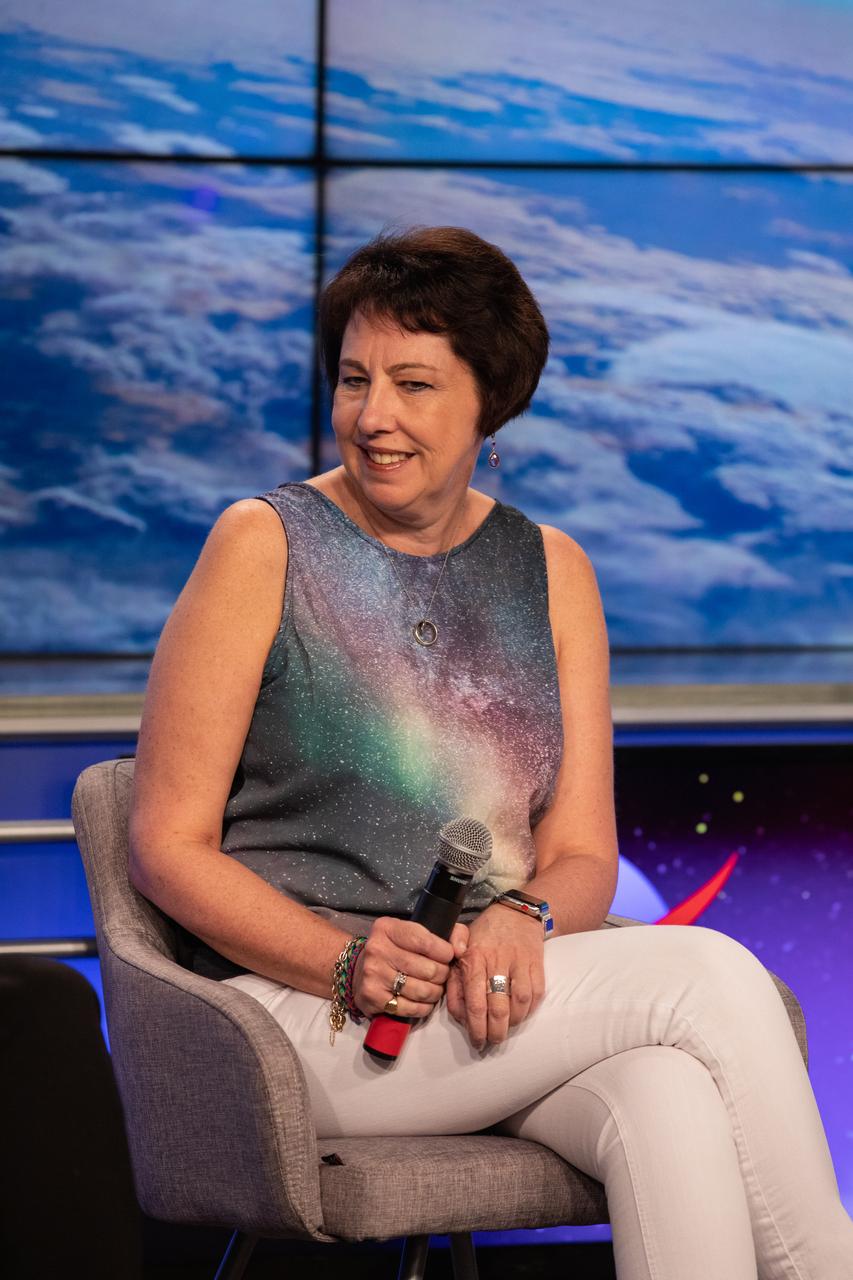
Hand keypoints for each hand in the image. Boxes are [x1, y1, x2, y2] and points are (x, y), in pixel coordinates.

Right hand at [352, 917, 469, 1017]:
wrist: (359, 969)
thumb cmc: (395, 949)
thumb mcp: (414, 930)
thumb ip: (448, 931)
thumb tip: (460, 949)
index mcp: (387, 928)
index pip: (425, 941)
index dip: (444, 951)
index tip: (448, 955)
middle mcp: (377, 949)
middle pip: (428, 969)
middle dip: (442, 974)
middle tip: (440, 974)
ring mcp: (373, 974)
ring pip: (422, 990)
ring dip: (435, 992)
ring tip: (434, 988)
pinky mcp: (372, 997)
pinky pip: (411, 1008)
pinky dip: (424, 1007)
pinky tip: (423, 1001)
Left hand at [445, 905, 544, 1048]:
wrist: (516, 913)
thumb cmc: (483, 935)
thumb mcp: (460, 952)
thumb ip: (454, 981)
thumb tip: (459, 1012)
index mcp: (474, 958)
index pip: (475, 1002)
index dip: (476, 1028)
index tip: (476, 1041)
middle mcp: (497, 960)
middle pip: (498, 1008)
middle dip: (495, 1032)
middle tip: (492, 1041)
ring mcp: (519, 962)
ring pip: (519, 1003)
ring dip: (512, 1023)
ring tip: (505, 1029)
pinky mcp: (537, 964)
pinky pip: (536, 994)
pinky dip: (529, 1010)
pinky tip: (520, 1014)